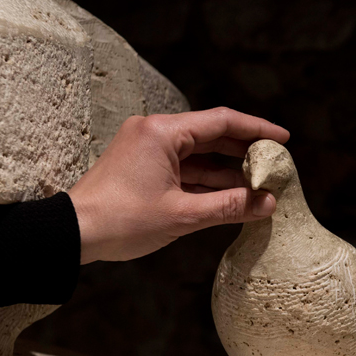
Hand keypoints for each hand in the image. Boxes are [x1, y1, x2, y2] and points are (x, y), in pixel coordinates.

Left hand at [68, 107, 289, 263]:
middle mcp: (154, 133)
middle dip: (245, 151)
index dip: (256, 130)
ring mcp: (147, 149)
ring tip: (259, 186)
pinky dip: (207, 181)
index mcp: (162, 132)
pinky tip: (231, 196)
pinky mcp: (143, 167)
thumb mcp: (183, 215)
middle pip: (212, 134)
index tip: (283, 139)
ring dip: (227, 171)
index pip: (222, 121)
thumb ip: (229, 207)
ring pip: (199, 154)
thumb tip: (268, 203)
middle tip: (275, 164)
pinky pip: (184, 168)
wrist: (72, 234)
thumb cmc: (121, 220)